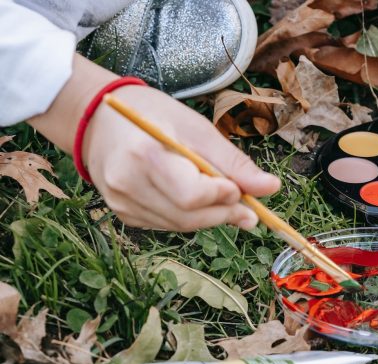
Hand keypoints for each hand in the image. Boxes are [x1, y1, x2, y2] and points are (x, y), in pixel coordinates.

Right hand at [29, 55, 279, 231]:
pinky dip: (189, 217)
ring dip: (210, 217)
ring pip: (181, 225)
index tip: (240, 188)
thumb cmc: (152, 116)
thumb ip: (234, 163)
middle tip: (247, 206)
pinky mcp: (124, 214)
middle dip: (223, 213)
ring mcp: (122, 203)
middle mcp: (127, 185)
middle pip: (189, 216)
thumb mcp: (197, 129)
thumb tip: (271, 188)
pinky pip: (167, 225)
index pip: (192, 195)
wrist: (98, 118)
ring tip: (224, 200)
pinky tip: (194, 201)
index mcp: (145, 156)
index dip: (222, 197)